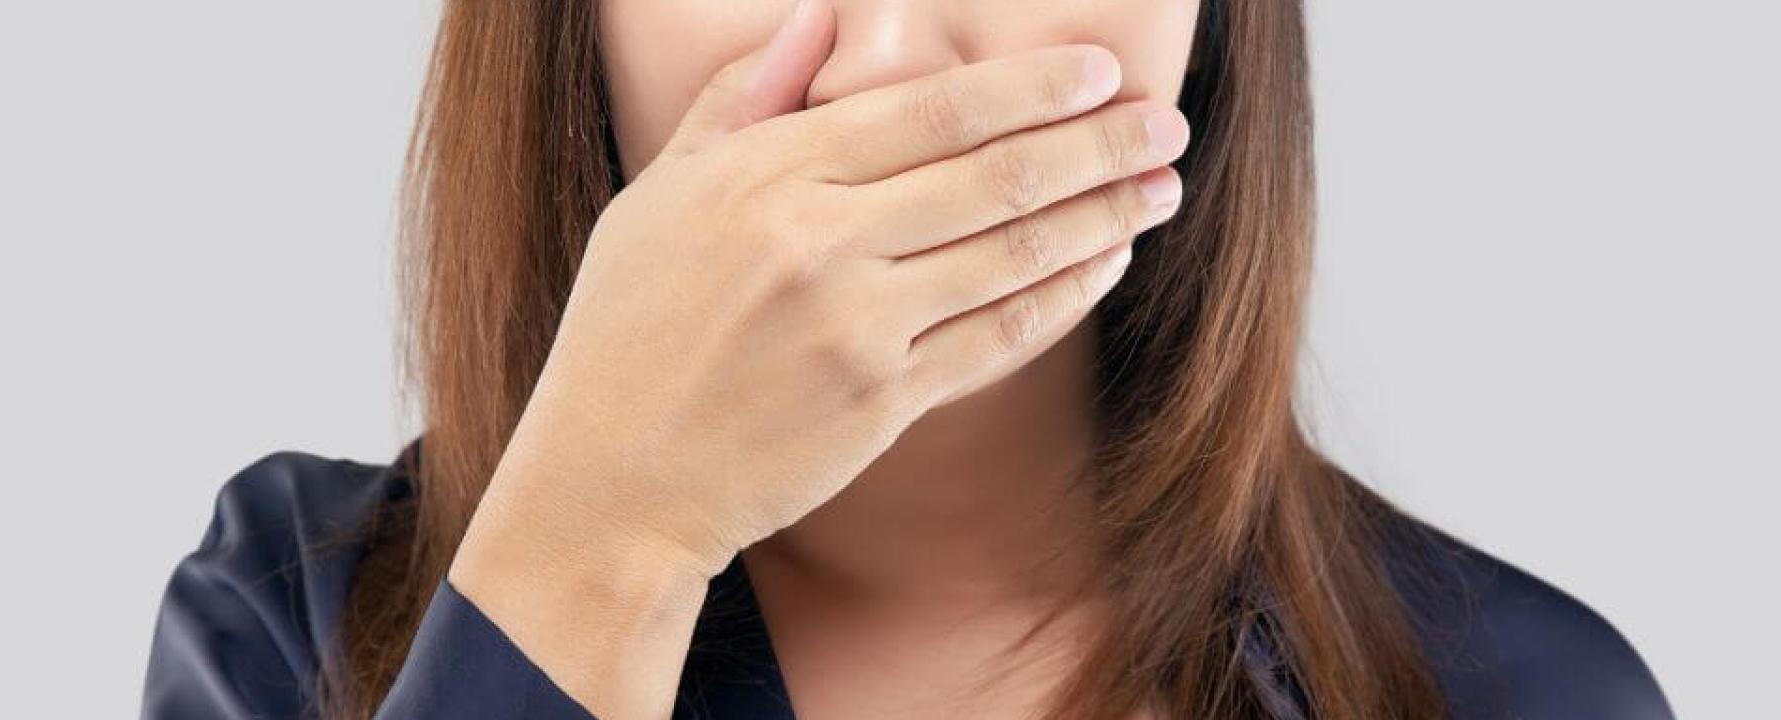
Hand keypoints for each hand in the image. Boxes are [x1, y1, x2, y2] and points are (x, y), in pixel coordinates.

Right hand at [466, 2, 1189, 584]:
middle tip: (1165, 123)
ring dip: (1103, 216)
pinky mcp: (885, 402)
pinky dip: (1064, 296)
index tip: (1100, 70)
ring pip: (1014, 255)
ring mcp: (858, 328)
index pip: (930, 111)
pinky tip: (1105, 264)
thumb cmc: (628, 328)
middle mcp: (820, 244)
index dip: (1032, 87)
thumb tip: (819, 14)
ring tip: (1161, 188)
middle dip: (1098, 145)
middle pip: (996, 176)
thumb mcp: (660, 194)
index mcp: (766, 176)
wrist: (615, 480)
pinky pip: (1000, 336)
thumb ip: (743, 99)